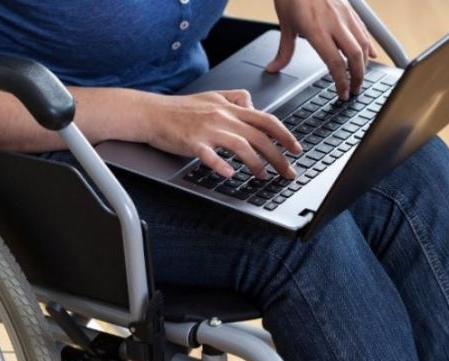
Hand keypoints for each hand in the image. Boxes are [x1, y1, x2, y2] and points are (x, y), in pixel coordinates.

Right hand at [140, 90, 302, 179]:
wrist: (152, 112)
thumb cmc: (179, 108)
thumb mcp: (212, 96)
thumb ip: (235, 98)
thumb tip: (253, 105)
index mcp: (229, 107)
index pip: (266, 119)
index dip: (285, 135)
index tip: (296, 148)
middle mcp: (222, 117)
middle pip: (259, 137)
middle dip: (278, 157)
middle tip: (288, 172)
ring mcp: (207, 130)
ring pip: (241, 146)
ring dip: (256, 164)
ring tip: (263, 176)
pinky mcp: (192, 142)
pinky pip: (210, 155)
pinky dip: (222, 166)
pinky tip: (230, 174)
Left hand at [267, 0, 377, 99]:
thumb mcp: (284, 24)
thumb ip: (284, 50)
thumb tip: (274, 68)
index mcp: (316, 29)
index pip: (333, 62)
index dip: (340, 81)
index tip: (342, 94)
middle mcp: (334, 22)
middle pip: (354, 56)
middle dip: (357, 77)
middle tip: (354, 90)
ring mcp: (344, 15)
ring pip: (363, 44)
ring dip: (364, 64)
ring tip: (360, 78)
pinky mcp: (350, 8)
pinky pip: (364, 30)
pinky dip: (368, 45)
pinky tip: (370, 55)